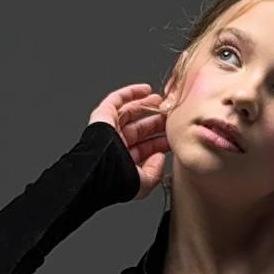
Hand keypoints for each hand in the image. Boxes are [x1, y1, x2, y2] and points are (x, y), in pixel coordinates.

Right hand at [88, 83, 169, 200]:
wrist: (98, 171)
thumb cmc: (116, 180)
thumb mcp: (143, 183)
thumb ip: (155, 172)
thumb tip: (161, 157)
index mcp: (124, 160)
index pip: (146, 147)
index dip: (160, 140)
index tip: (174, 135)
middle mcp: (116, 144)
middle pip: (140, 129)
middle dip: (156, 121)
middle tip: (171, 115)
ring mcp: (109, 129)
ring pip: (130, 113)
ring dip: (146, 106)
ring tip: (160, 100)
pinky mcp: (102, 115)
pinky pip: (117, 100)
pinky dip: (130, 93)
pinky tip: (145, 90)